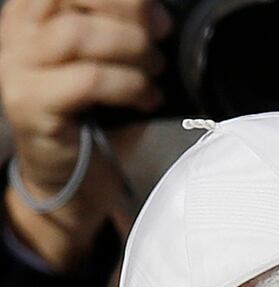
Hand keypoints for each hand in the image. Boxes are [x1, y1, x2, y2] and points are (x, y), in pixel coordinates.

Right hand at [0, 0, 168, 270]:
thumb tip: (159, 15)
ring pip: (77, 34)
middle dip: (127, 11)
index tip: (158, 17)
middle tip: (159, 39)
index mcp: (34, 13)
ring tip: (154, 72)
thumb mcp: (110, 61)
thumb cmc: (98, 116)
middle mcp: (16, 32)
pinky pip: (87, 80)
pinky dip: (128, 85)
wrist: (72, 176)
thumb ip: (122, 29)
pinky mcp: (30, 103)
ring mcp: (17, 67)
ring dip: (131, 50)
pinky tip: (147, 100)